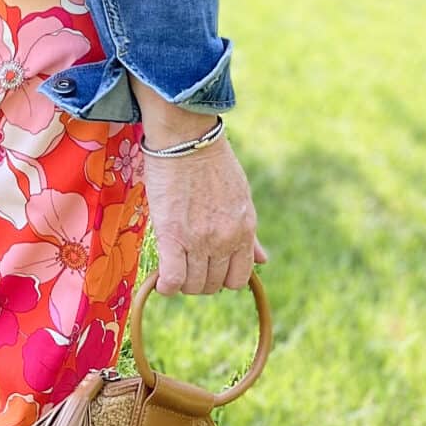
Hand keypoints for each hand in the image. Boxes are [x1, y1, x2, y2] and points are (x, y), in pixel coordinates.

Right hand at [138, 130, 267, 295]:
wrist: (187, 140)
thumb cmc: (211, 163)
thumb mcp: (241, 198)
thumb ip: (249, 235)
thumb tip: (263, 260)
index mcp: (244, 230)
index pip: (239, 278)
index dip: (222, 278)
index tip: (209, 268)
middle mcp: (225, 239)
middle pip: (214, 284)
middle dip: (201, 280)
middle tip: (187, 264)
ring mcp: (200, 240)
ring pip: (193, 285)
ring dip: (182, 282)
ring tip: (174, 266)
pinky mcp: (173, 236)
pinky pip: (172, 278)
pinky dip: (166, 285)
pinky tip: (161, 280)